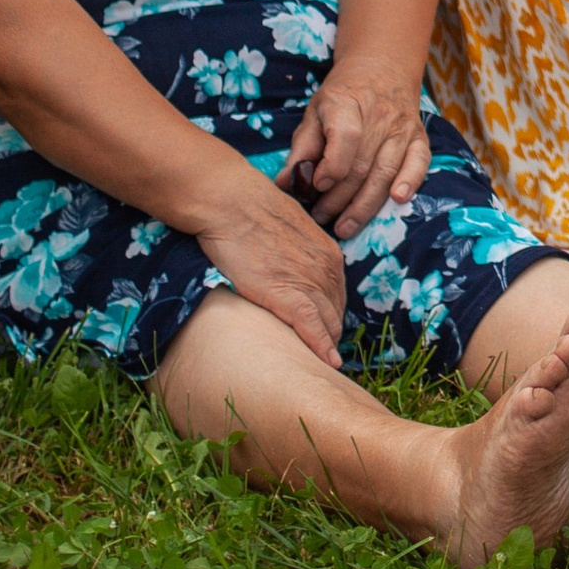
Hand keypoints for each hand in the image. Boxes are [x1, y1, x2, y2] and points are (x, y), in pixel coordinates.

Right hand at [196, 165, 347, 361]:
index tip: (320, 331)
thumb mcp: (290, 229)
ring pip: (327, 324)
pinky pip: (313, 328)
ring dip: (324, 344)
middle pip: (335, 314)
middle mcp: (327, 270)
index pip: (337, 297)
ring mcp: (311, 283)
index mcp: (329, 254)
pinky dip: (321, 347)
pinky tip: (327, 363)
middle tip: (318, 354)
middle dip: (329, 333)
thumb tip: (291, 267)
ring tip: (317, 365)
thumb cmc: (252, 211)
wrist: (232, 203)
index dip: (328, 316)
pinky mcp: (289, 296)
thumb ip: (300, 251)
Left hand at [280, 63, 429, 240]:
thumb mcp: (315, 111)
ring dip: (364, 205)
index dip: (331, 167)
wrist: (383, 67)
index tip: (315, 186)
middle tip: (320, 217)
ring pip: (385, 172)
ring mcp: (402, 127)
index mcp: (347, 103)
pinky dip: (410, 182)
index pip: (345, 137)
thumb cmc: (342, 95)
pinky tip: (396, 201)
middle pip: (362, 165)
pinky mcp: (419, 137)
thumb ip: (301, 148)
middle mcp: (379, 115)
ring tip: (344, 227)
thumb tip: (285, 184)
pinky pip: (419, 163)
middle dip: (339, 199)